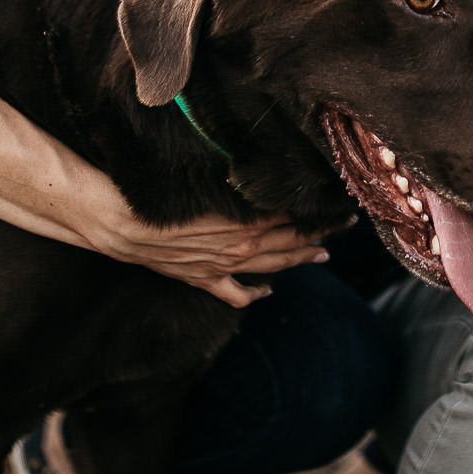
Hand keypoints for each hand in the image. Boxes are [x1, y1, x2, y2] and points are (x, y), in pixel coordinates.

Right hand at [90, 205, 331, 306]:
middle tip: (346, 224)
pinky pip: (236, 295)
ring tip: (323, 254)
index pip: (293, 216)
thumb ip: (242, 188)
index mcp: (246, 222)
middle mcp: (242, 247)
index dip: (318, 211)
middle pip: (291, 241)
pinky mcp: (205, 279)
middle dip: (321, 232)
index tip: (340, 203)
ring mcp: (225, 267)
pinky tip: (269, 292)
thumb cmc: (166, 197)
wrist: (126, 226)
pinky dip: (256, 294)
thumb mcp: (211, 186)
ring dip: (300, 260)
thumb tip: (268, 178)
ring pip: (273, 267)